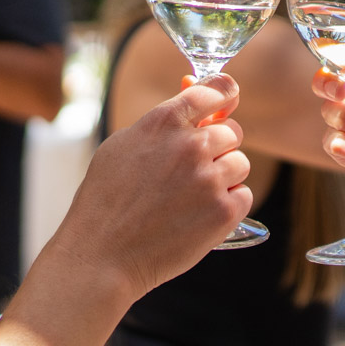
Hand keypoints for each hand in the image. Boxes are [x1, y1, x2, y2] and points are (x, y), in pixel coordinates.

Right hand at [48, 74, 251, 299]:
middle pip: (232, 131)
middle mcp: (191, 146)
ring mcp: (209, 180)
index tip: (229, 98)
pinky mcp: (222, 212)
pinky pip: (243, 195)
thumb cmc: (105, 201)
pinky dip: (229, 205)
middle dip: (219, 146)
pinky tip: (200, 215)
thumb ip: (161, 122)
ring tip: (193, 196)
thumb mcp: (122, 146)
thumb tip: (191, 93)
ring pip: (241, 163)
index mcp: (164, 122)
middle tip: (196, 167)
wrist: (101, 254)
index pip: (215, 91)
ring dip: (225, 176)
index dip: (226, 93)